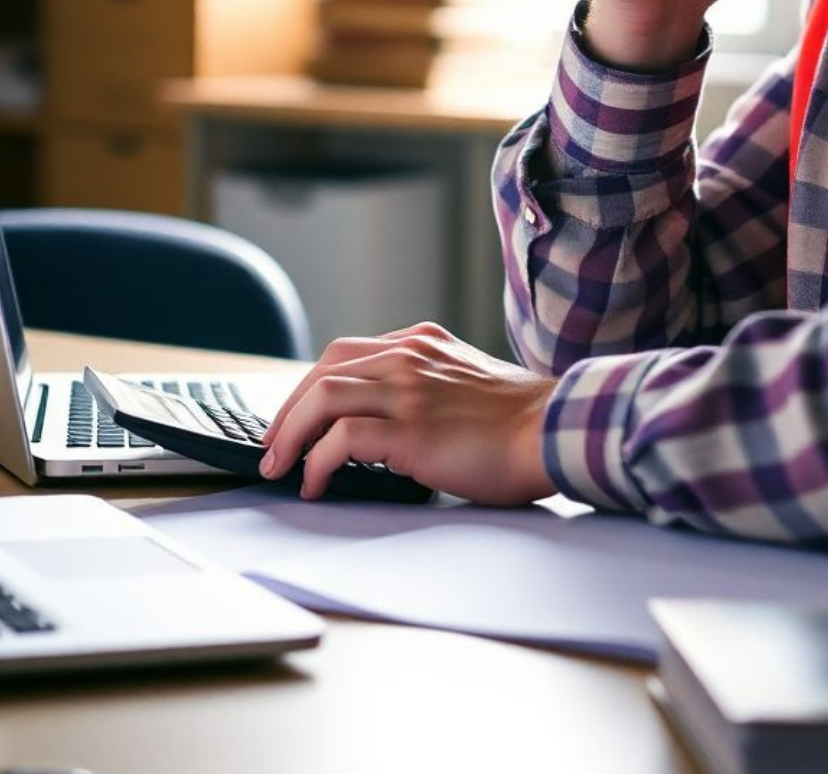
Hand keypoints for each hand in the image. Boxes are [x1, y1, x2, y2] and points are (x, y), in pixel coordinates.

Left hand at [260, 323, 556, 504]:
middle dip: (288, 409)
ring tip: (281, 467)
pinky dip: (317, 462)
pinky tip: (316, 484)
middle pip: (324, 369)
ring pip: (323, 397)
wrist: (554, 430)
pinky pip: (342, 438)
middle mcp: (410, 356)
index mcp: (422, 342)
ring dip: (291, 435)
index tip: (293, 418)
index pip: (346, 353)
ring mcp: (410, 388)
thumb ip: (428, 385)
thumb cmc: (519, 421)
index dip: (309, 386)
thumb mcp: (464, 381)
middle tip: (273, 446)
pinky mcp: (412, 427)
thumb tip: (387, 422)